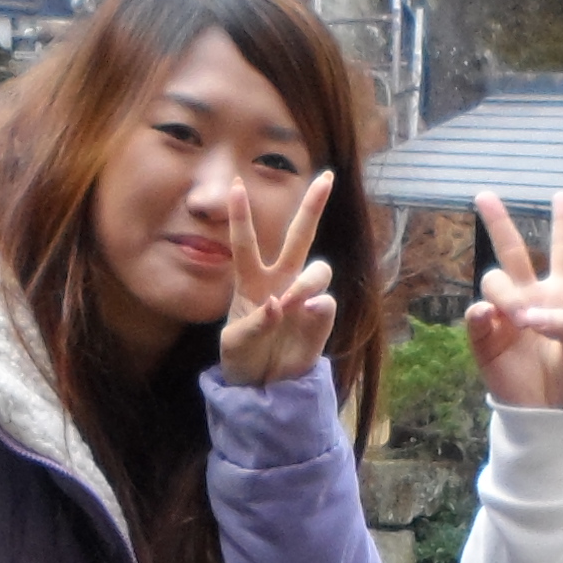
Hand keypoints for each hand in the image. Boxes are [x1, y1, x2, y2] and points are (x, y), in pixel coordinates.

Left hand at [219, 169, 340, 385]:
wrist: (263, 386)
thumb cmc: (244, 357)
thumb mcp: (237, 343)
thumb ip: (257, 323)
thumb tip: (282, 302)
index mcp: (251, 282)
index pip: (246, 243)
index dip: (241, 214)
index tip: (236, 184)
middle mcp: (280, 282)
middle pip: (300, 237)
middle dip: (314, 206)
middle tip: (327, 177)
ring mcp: (303, 299)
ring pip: (319, 269)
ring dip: (308, 280)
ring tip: (292, 300)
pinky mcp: (319, 319)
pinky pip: (326, 305)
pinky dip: (317, 309)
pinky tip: (306, 314)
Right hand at [464, 191, 562, 411]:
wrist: (553, 414)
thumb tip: (529, 314)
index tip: (562, 196)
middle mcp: (531, 297)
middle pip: (513, 252)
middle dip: (499, 222)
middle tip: (484, 195)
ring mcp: (505, 317)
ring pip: (493, 281)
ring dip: (505, 293)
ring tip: (519, 317)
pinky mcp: (486, 339)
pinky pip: (476, 315)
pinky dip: (483, 314)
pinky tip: (494, 319)